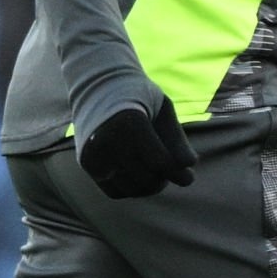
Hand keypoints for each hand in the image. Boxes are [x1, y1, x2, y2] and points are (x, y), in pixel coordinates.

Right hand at [78, 93, 195, 198]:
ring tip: (156, 171)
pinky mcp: (87, 163)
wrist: (97, 86)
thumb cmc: (139, 96)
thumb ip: (177, 139)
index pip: (161, 163)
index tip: (189, 176)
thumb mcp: (163, 108)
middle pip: (148, 179)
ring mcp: (94, 154)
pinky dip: (131, 188)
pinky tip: (138, 174)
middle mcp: (108, 140)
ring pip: (132, 189)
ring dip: (149, 186)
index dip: (179, 173)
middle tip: (170, 170)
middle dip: (164, 179)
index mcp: (130, 123)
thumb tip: (189, 171)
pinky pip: (115, 192)